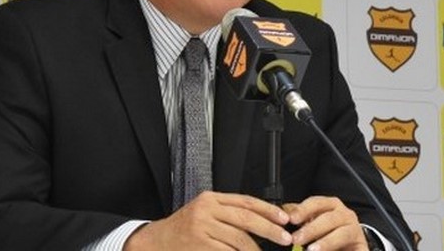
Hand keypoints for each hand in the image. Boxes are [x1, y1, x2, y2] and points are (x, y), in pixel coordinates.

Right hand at [124, 191, 292, 249]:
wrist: (158, 240)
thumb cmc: (185, 229)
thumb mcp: (205, 213)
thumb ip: (229, 213)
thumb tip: (263, 222)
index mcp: (211, 199)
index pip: (246, 201)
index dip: (268, 210)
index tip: (284, 219)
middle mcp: (206, 210)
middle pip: (246, 219)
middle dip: (270, 230)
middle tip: (285, 238)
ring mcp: (202, 227)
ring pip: (239, 239)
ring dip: (255, 250)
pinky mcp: (200, 244)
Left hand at [283, 196, 368, 249]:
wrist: (350, 247)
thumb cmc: (328, 232)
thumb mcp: (314, 222)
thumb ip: (300, 218)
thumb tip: (282, 215)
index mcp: (331, 205)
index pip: (316, 203)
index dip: (304, 210)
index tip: (292, 219)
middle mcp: (345, 215)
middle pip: (328, 218)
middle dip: (311, 229)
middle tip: (296, 239)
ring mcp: (355, 230)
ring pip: (342, 234)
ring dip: (326, 242)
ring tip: (312, 250)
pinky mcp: (363, 247)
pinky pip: (355, 249)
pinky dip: (341, 250)